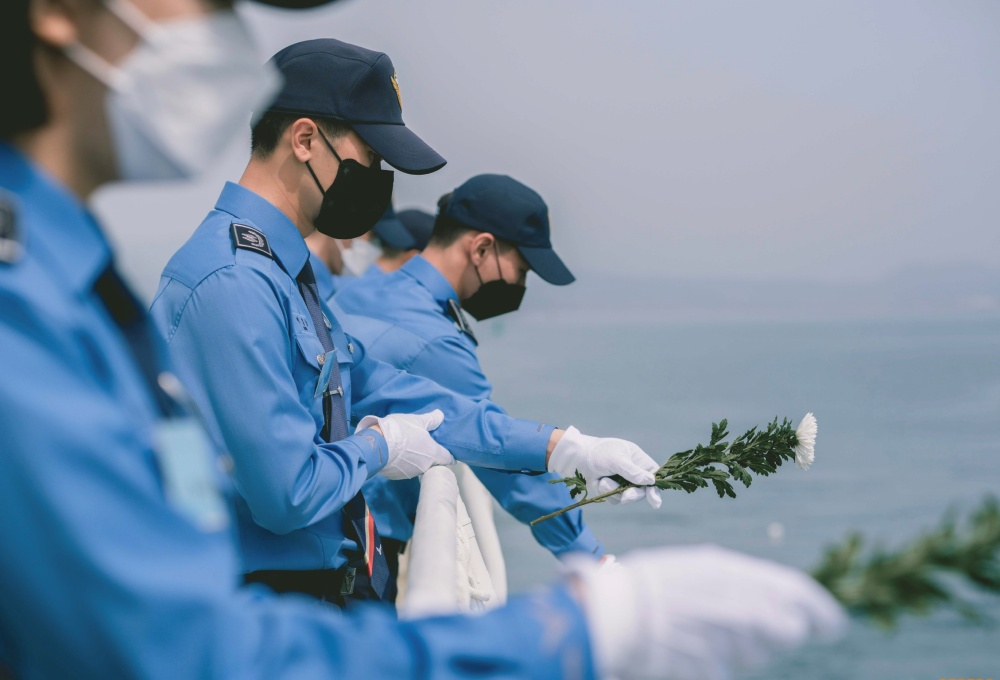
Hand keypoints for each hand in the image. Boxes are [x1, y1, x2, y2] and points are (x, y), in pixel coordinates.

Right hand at [356, 410, 453, 479]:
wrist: (377, 445)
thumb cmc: (401, 431)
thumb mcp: (417, 421)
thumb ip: (431, 419)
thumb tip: (441, 415)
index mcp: (433, 454)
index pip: (447, 458)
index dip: (448, 456)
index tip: (448, 455)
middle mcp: (424, 466)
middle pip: (431, 463)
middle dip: (429, 457)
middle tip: (424, 447)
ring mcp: (410, 473)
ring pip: (417, 467)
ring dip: (415, 460)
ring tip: (408, 450)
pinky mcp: (396, 476)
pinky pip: (403, 469)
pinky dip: (402, 463)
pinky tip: (396, 455)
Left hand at [547, 427, 661, 507]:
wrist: (577, 456)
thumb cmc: (599, 452)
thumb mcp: (617, 459)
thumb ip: (633, 471)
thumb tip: (651, 481)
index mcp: (639, 460)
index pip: (653, 476)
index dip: (655, 489)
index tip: (654, 501)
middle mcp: (633, 472)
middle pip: (642, 491)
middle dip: (633, 494)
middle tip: (626, 497)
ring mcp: (622, 482)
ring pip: (626, 497)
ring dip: (614, 491)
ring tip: (603, 480)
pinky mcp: (610, 490)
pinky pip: (613, 499)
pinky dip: (605, 492)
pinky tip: (598, 482)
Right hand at [565, 544, 846, 679]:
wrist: (613, 612)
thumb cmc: (651, 583)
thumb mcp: (699, 567)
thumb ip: (739, 583)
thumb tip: (779, 603)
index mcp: (734, 572)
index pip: (798, 593)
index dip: (821, 610)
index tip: (834, 624)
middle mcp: (739, 607)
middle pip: (787, 630)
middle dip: (780, 632)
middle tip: (759, 626)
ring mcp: (727, 641)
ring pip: (757, 652)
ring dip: (744, 645)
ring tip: (704, 628)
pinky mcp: (710, 669)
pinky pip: (725, 669)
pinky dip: (714, 661)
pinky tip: (689, 646)